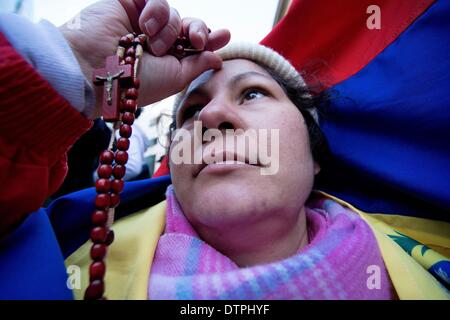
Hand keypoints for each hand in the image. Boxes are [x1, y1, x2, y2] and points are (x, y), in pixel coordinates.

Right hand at [60, 0, 229, 117]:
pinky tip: (144, 26)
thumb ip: (197, 65)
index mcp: (165, 60)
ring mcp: (140, 22)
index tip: (225, 35)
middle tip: (198, 40)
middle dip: (198, 31)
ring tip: (153, 45)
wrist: (96, 70)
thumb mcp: (174, 78)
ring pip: (173, 14)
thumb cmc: (135, 81)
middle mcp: (153, 40)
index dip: (209, 39)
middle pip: (188, 26)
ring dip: (170, 30)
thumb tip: (217, 58)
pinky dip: (156, 11)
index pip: (192, 45)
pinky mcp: (127, 4)